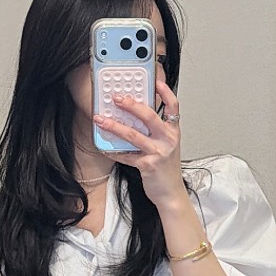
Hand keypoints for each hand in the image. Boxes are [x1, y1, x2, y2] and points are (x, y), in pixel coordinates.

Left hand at [94, 77, 183, 207]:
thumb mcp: (167, 146)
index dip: (165, 92)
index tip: (155, 82)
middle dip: (131, 105)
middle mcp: (168, 139)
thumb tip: (134, 117)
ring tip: (101, 119)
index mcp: (173, 132)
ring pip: (133, 135)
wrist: (171, 193)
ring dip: (114, 126)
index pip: (173, 107)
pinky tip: (104, 147)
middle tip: (117, 98)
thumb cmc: (167, 169)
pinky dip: (113, 151)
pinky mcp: (147, 165)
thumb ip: (156, 132)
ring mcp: (158, 152)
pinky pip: (126, 155)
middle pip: (149, 116)